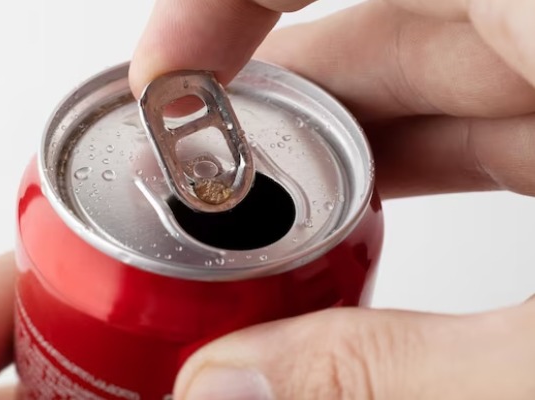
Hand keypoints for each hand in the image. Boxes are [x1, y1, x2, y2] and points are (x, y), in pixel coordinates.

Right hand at [130, 0, 534, 398]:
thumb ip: (389, 367)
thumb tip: (232, 379)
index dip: (232, 3)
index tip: (166, 73)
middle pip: (385, 29)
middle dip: (277, 101)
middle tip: (198, 167)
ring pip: (427, 79)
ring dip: (334, 144)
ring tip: (265, 207)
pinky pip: (475, 118)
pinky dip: (405, 163)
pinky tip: (355, 215)